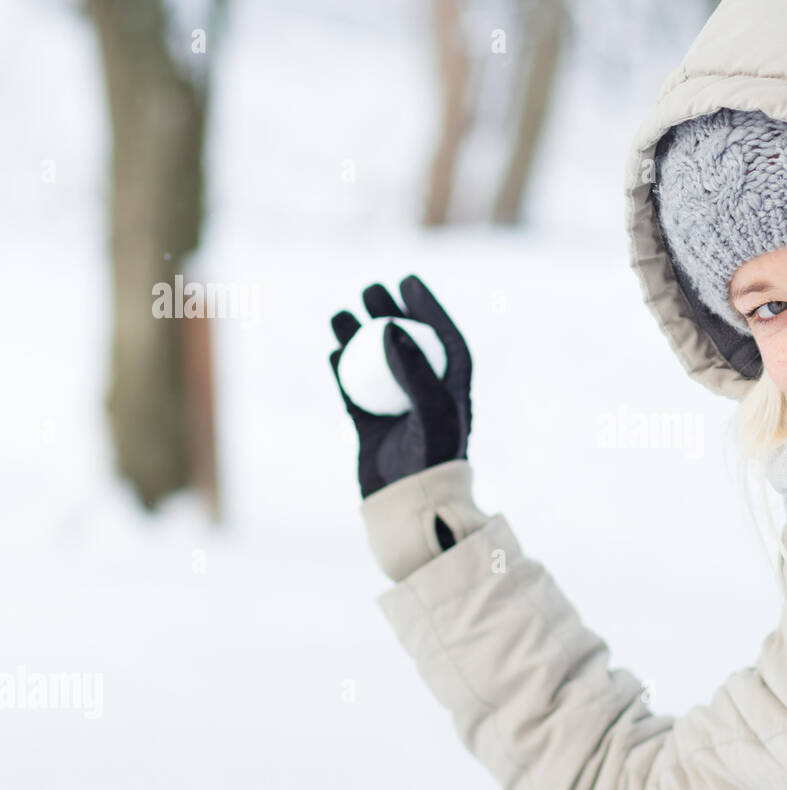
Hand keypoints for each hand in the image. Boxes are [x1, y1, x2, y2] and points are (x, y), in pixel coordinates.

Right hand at [329, 276, 472, 497]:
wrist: (412, 507)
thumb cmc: (433, 459)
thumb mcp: (432, 411)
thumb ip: (415, 370)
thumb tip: (389, 330)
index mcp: (452, 388)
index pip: (443, 337)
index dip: (428, 307)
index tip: (407, 281)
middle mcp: (425, 394)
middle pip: (407, 343)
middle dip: (388, 313)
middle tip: (369, 291)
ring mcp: (398, 409)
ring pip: (375, 363)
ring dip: (358, 338)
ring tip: (340, 315)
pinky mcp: (373, 427)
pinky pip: (355, 391)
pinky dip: (343, 371)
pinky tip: (331, 353)